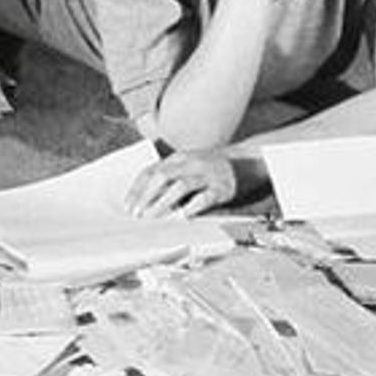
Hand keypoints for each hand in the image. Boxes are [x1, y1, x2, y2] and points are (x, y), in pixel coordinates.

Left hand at [124, 148, 239, 217]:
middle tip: (138, 213)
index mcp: (178, 159)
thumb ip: (170, 181)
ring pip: (180, 185)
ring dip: (163, 202)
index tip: (128, 205)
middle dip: (146, 196)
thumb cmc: (211, 170)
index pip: (151, 171)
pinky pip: (205, 196)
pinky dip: (193, 206)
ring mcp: (206, 174)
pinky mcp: (221, 187)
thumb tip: (146, 202)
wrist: (247, 162)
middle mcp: (190, 163)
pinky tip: (184, 215)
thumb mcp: (188, 168)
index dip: (137, 188)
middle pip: (162, 176)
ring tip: (153, 216)